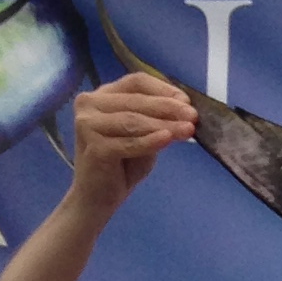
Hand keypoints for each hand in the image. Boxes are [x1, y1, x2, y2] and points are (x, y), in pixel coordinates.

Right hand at [67, 72, 197, 216]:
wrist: (98, 198)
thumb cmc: (121, 166)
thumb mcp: (144, 136)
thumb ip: (157, 121)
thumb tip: (186, 111)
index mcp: (103, 96)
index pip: (136, 82)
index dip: (163, 89)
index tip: (187, 101)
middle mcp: (90, 104)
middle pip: (136, 100)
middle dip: (169, 108)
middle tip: (194, 116)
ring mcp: (88, 124)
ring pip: (133, 120)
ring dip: (164, 124)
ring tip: (188, 130)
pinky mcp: (93, 146)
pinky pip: (128, 142)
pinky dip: (150, 141)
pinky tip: (168, 139)